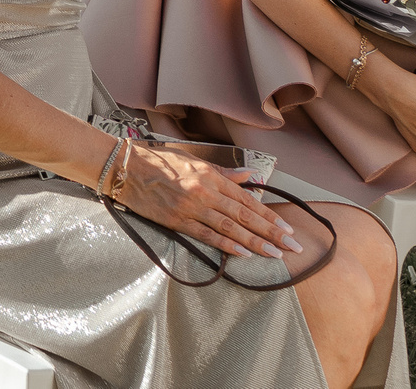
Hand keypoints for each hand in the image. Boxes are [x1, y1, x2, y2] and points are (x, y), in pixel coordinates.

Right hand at [118, 143, 302, 261]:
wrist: (124, 168)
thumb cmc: (157, 161)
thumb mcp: (192, 160)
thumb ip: (222, 172)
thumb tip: (249, 176)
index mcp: (210, 176)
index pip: (246, 199)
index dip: (269, 215)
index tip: (286, 227)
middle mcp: (204, 192)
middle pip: (244, 216)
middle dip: (271, 232)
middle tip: (292, 246)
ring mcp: (191, 208)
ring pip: (230, 229)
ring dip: (256, 243)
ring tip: (275, 254)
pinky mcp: (177, 221)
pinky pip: (207, 236)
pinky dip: (227, 246)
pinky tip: (245, 254)